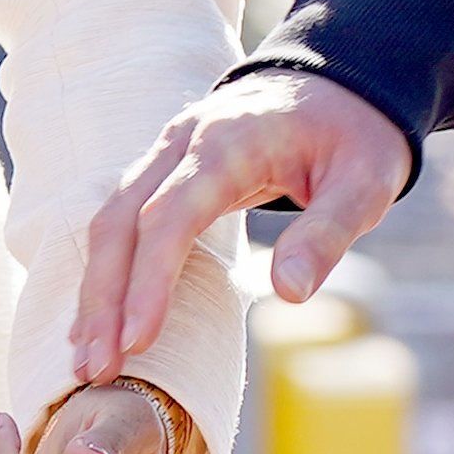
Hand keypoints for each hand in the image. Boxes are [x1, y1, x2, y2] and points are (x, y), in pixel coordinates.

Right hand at [70, 69, 410, 379]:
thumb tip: (289, 294)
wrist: (337, 84)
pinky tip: (98, 322)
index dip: (149, 280)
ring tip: (87, 360)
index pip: (170, 214)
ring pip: (110, 221)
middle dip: (104, 297)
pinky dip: (107, 272)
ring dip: (96, 291)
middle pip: (122, 220)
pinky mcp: (165, 172)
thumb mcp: (366, 182)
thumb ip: (328, 234)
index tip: (137, 342)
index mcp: (230, 142)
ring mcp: (168, 154)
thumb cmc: (354, 136)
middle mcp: (184, 142)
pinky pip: (122, 221)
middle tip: (96, 369)